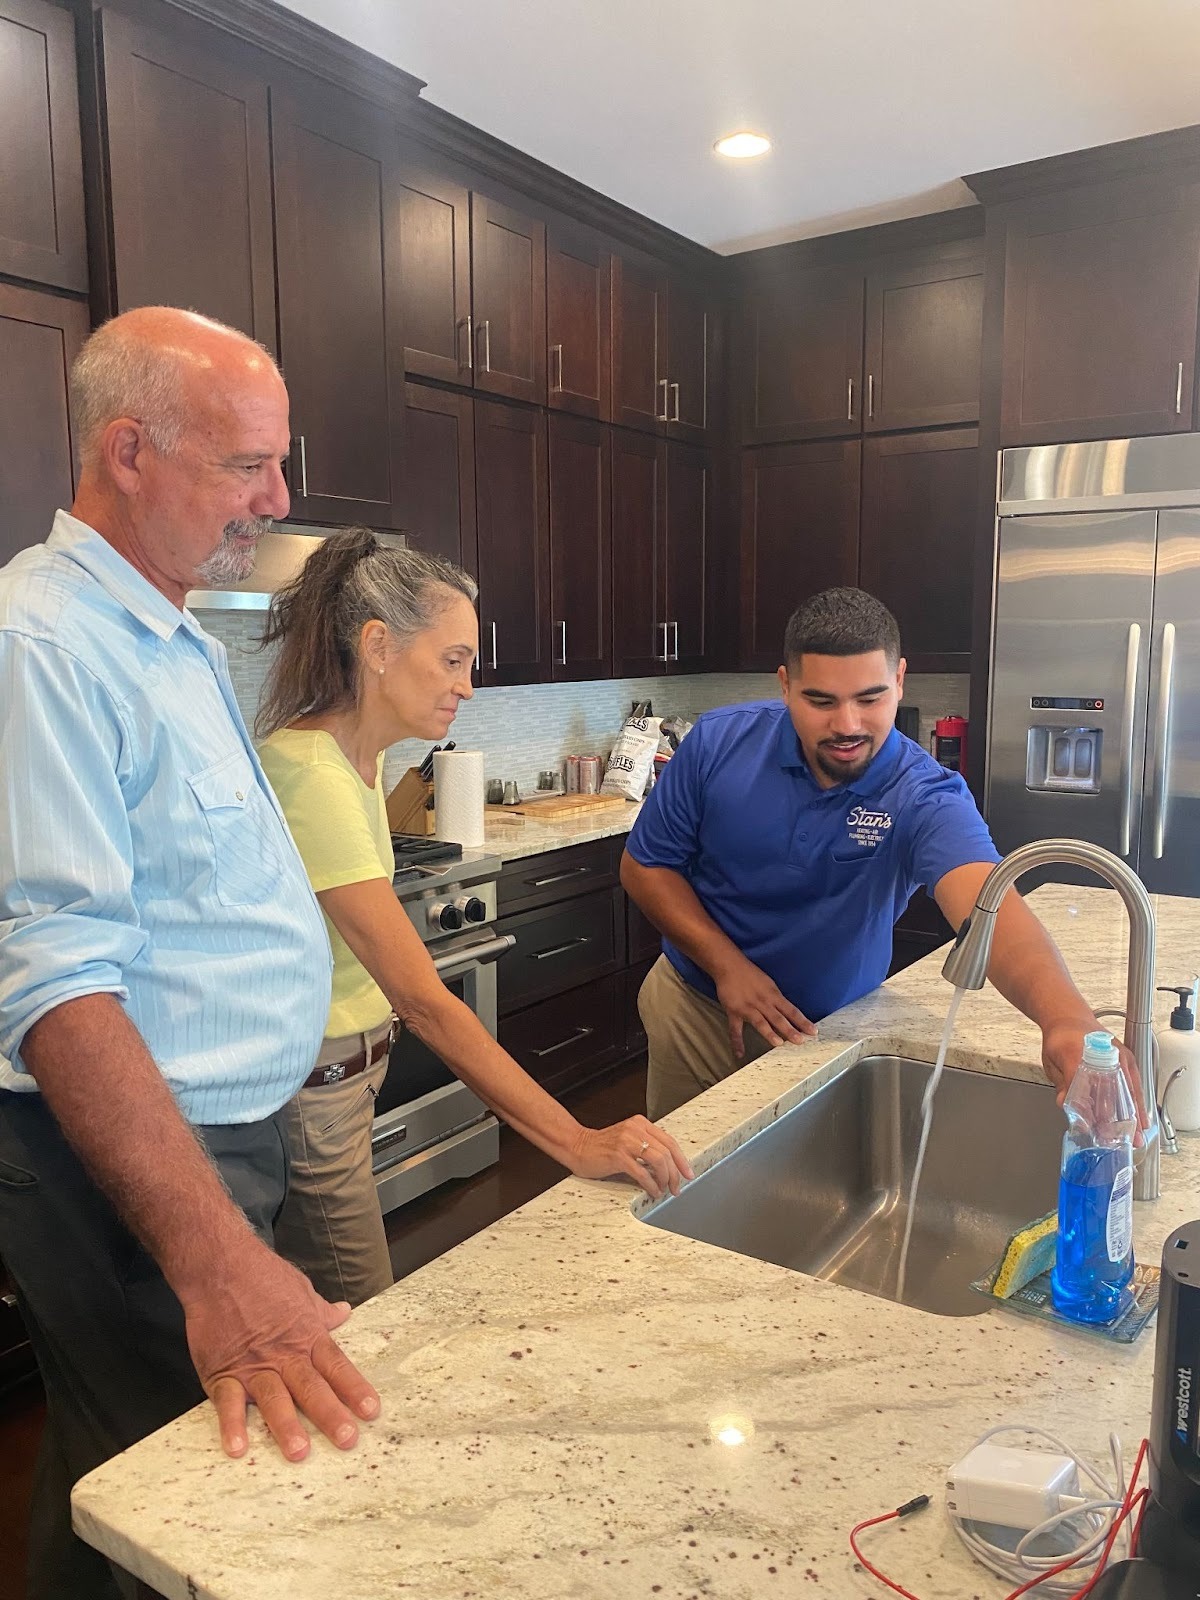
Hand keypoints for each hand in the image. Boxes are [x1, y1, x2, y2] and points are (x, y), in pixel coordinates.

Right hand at [180, 1237, 380, 1461]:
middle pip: (311, 1387)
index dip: (354, 1389)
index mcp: (306, 1336)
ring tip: (299, 1453)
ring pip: (273, 1399)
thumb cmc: (262, 1276)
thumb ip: (321, 1311)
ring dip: (286, 1426)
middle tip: (347, 1439)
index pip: (336, 1366)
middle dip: (330, 1414)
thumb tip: (344, 1313)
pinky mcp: (222, 1372)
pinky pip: (228, 1402)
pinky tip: (238, 1448)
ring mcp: (253, 1365)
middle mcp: (283, 1355)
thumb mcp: (301, 1290)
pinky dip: (231, 1424)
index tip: (372, 1411)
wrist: (219, 1267)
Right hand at [570, 1117, 694, 1200]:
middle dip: (676, 1173)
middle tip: (677, 1187)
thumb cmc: (602, 1147)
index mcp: (640, 1124)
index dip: (682, 1159)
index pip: (669, 1141)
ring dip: (666, 1179)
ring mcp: (626, 1142)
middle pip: (667, 1152)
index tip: (688, 1173)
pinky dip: (651, 1185)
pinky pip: (642, 1173)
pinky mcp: (618, 1156)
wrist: (577, 1146)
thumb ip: (646, 1147)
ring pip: (659, 1161)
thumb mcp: (628, 1140)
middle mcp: (635, 1129)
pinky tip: (652, 1191)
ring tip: (665, 1190)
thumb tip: (668, 1167)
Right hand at [714, 955, 817, 1057]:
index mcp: (773, 995)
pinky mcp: (734, 1011)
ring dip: (769, 1033)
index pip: (791, 1010)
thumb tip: (788, 1014)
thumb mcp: (769, 984)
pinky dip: (737, 1042)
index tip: (813, 1031)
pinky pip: (735, 1029)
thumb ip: (777, 1000)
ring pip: (760, 1022)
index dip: (802, 1021)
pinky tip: (740, 1054)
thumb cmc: (751, 975)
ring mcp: (747, 1007)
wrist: (729, 966)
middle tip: (800, 1041)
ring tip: (778, 1043)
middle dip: (790, 1030)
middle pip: (778, 1018)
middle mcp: (762, 1002)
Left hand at [1041, 1020, 1150, 1133]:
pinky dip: (1138, 1104)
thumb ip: (1061, 1083)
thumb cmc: (1060, 1038)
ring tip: (1134, 1137)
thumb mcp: (1052, 1061)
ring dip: (1132, 1116)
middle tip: (1112, 1138)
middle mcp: (1102, 1053)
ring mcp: (1118, 1056)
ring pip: (1128, 1090)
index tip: (1090, 1126)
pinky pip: (1135, 1085)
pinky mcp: (1127, 1059)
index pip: (1082, 1085)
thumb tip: (1065, 1105)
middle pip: (1110, 1091)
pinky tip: (1141, 1121)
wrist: (1070, 1017)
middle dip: (1113, 1118)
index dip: (1086, 1108)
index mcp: (1076, 1051)